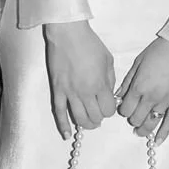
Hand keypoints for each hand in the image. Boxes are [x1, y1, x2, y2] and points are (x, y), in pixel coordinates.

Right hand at [43, 20, 116, 138]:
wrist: (68, 33)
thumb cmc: (90, 44)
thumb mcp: (108, 60)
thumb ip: (110, 80)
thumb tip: (109, 94)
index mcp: (100, 84)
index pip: (108, 110)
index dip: (110, 110)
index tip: (108, 105)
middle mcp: (85, 92)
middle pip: (95, 117)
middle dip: (99, 118)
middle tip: (99, 114)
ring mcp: (70, 92)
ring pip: (79, 118)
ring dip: (86, 124)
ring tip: (89, 123)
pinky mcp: (57, 89)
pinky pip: (59, 111)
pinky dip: (63, 125)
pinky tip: (67, 134)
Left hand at [116, 37, 168, 143]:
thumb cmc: (160, 50)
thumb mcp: (138, 62)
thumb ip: (128, 81)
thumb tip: (119, 95)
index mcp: (139, 86)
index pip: (125, 109)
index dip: (123, 110)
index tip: (125, 107)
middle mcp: (151, 96)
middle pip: (136, 118)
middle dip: (133, 118)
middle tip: (134, 115)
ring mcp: (166, 101)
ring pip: (151, 123)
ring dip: (144, 128)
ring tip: (141, 131)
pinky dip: (163, 133)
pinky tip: (158, 141)